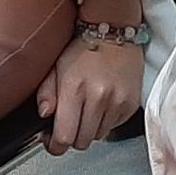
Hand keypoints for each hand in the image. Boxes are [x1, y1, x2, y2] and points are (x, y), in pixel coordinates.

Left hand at [37, 34, 142, 152]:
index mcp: (75, 88)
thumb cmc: (84, 46)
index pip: (64, 137)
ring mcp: (117, 102)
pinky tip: (102, 104)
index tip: (53, 141)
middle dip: (72, 136)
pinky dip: (106, 121)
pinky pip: (114, 127)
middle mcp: (98, 97)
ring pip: (98, 136)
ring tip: (87, 108)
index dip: (55, 145)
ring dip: (90, 129)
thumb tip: (44, 115)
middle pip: (81, 142)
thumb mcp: (56, 66)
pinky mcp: (130, 104)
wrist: (115, 30)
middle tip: (70, 122)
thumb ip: (46, 93)